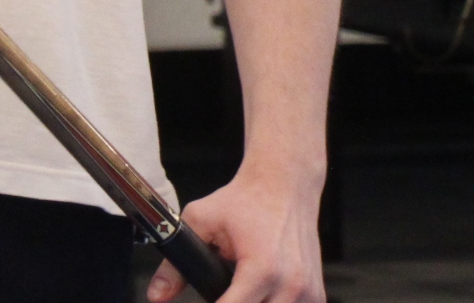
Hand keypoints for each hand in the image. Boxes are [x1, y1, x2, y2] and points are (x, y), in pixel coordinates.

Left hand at [148, 166, 324, 302]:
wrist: (285, 183)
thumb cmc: (246, 199)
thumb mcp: (201, 221)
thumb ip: (175, 264)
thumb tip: (156, 296)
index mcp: (262, 269)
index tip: (205, 301)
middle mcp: (291, 284)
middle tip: (223, 290)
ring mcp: (308, 292)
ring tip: (240, 287)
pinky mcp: (317, 294)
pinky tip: (262, 294)